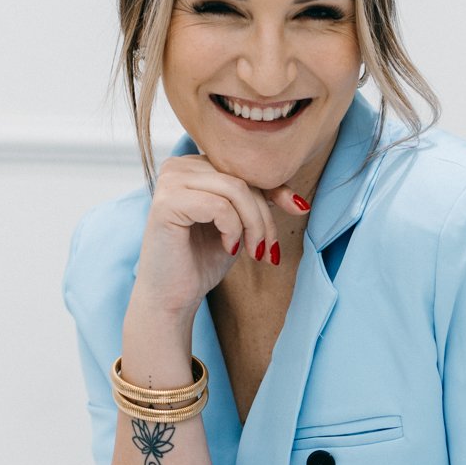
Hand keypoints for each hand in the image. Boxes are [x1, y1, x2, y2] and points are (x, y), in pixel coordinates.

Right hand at [131, 153, 308, 319]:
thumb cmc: (201, 261)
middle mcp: (177, 166)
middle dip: (264, 215)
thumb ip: (258, 203)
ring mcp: (169, 181)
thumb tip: (299, 201)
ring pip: (235, 189)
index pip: (243, 168)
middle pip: (241, 177)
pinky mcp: (166, 202)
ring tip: (253, 252)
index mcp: (193, 166)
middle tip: (268, 250)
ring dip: (254, 224)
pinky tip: (229, 248)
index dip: (274, 189)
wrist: (171, 298)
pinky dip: (233, 230)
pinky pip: (219, 206)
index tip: (299, 209)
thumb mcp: (239, 226)